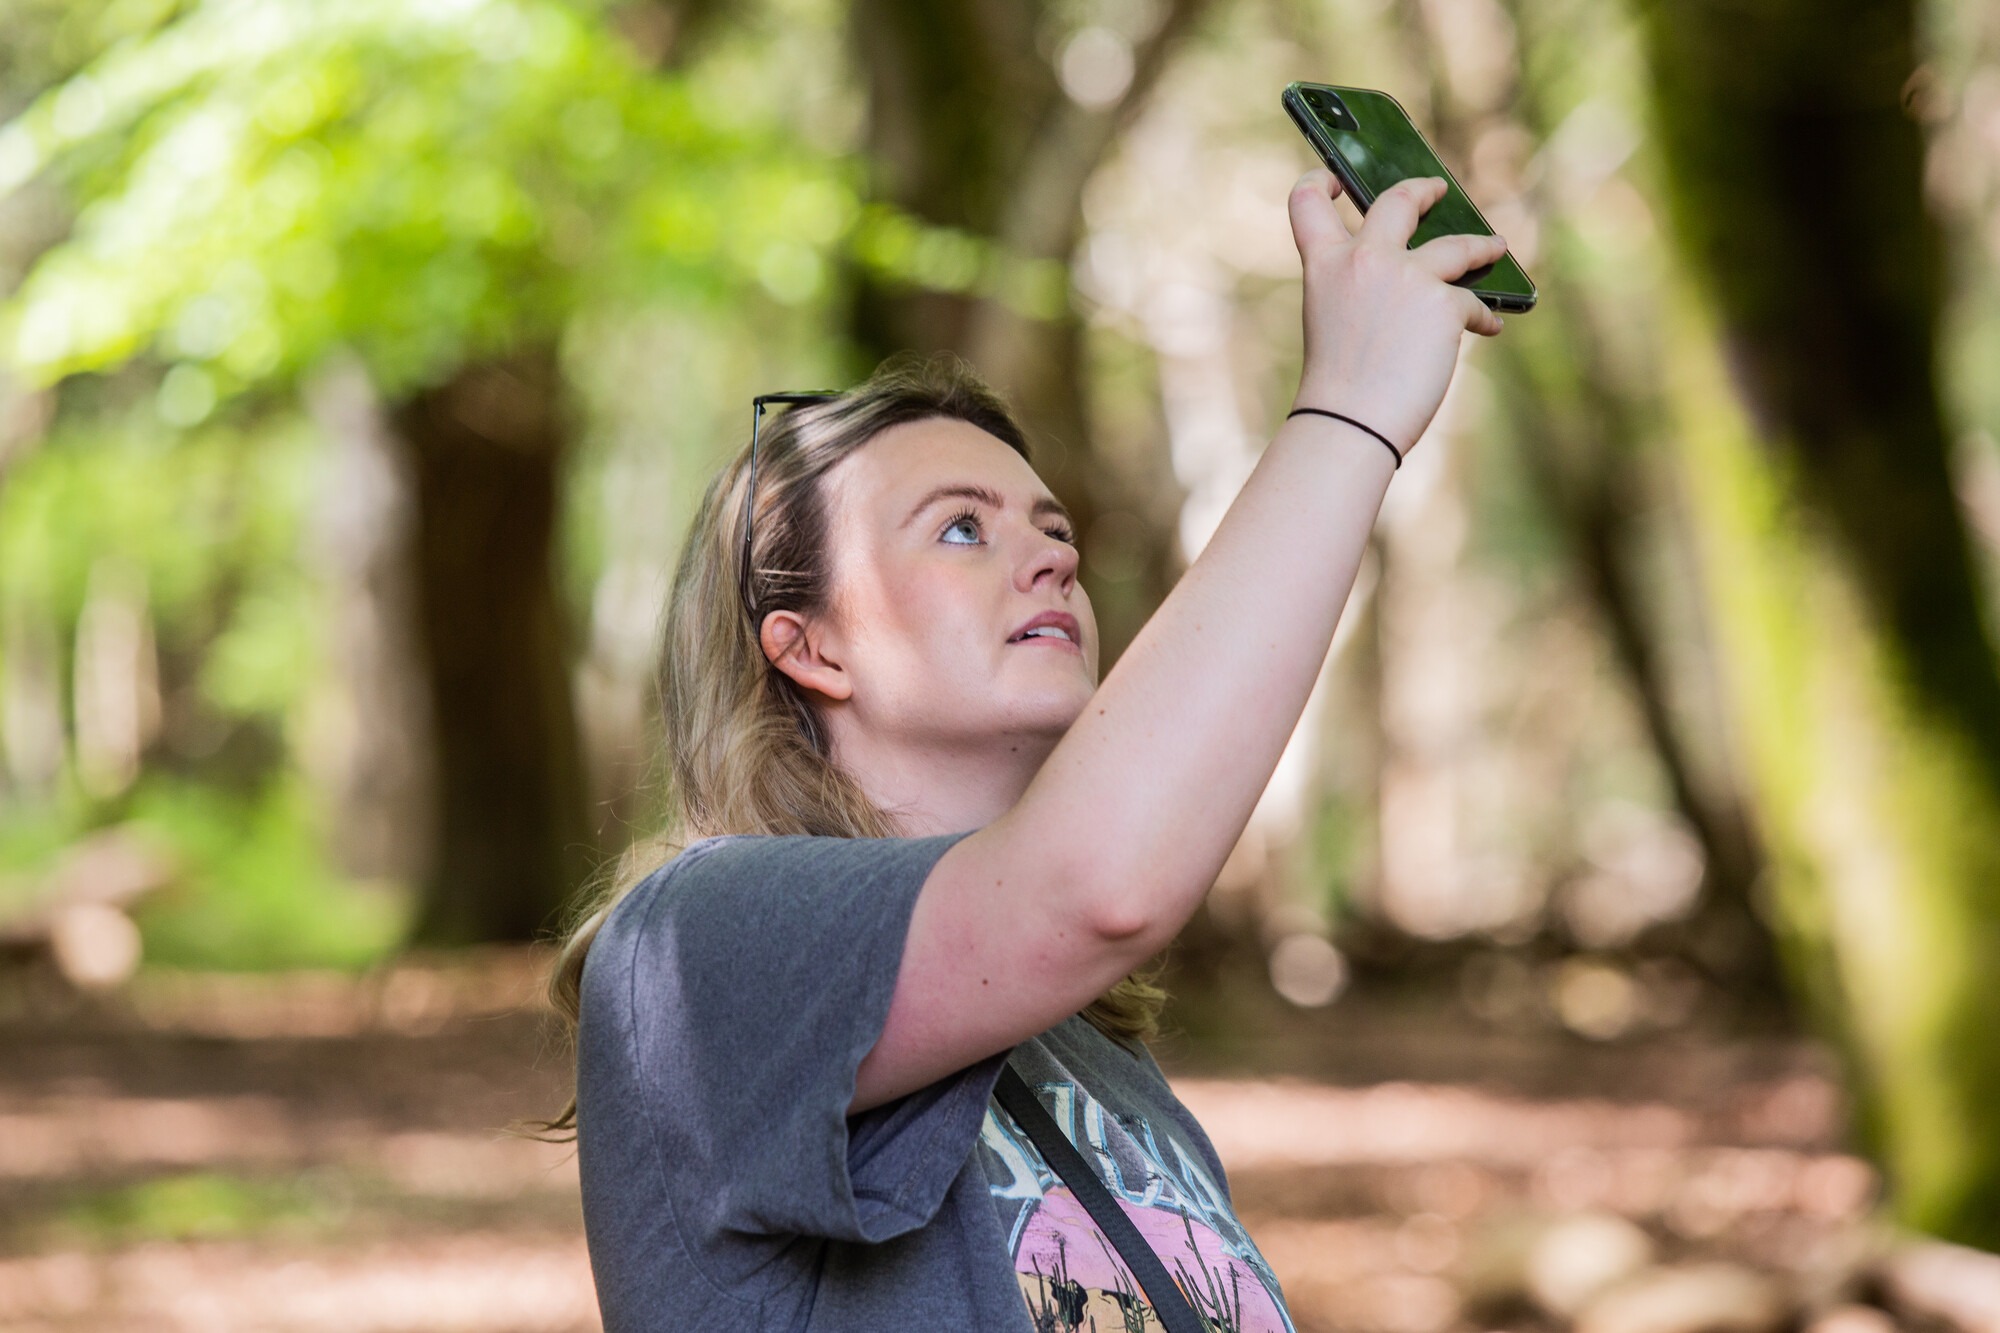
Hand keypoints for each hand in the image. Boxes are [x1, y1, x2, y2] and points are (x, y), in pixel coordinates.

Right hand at [1287, 169, 1507, 456]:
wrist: (1351, 422)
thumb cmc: (1338, 388)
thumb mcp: (1332, 321)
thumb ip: (1358, 290)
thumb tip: (1411, 280)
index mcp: (1324, 266)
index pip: (1308, 202)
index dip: (1320, 182)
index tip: (1339, 180)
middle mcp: (1364, 259)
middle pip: (1399, 200)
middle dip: (1423, 190)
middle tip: (1436, 189)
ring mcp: (1407, 277)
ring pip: (1457, 246)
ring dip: (1481, 245)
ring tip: (1494, 247)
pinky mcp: (1443, 304)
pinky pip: (1472, 303)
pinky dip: (1482, 317)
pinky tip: (1489, 328)